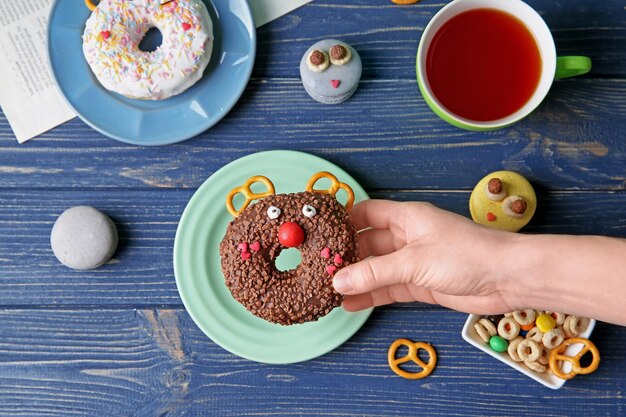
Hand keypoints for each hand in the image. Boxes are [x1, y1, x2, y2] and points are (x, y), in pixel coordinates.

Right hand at [333, 200, 517, 313]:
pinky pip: (389, 288)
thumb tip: (339, 281)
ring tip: (329, 291)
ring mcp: (414, 262)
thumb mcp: (414, 261)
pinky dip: (371, 296)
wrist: (507, 279)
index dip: (344, 222)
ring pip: (377, 269)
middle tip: (319, 271)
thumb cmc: (467, 254)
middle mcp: (408, 237)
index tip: (320, 235)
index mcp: (407, 217)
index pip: (367, 213)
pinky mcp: (421, 284)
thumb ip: (375, 272)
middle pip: (368, 244)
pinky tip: (351, 304)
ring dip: (357, 280)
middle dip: (346, 257)